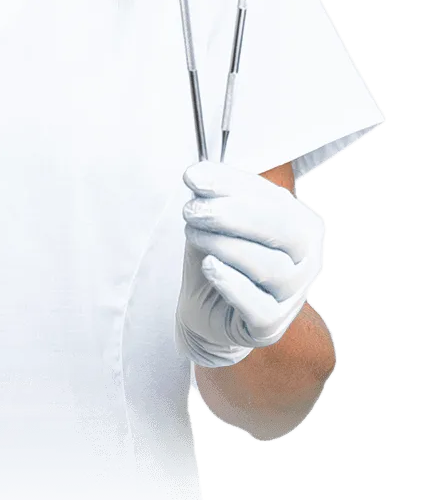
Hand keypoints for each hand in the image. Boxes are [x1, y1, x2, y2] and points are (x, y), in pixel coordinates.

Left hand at [174, 160, 324, 367]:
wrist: (206, 307)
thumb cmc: (220, 256)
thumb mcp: (217, 220)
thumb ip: (214, 195)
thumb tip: (198, 174)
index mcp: (301, 225)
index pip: (274, 198)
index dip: (232, 185)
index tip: (192, 177)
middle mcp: (307, 259)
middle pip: (284, 230)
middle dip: (234, 214)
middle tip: (192, 209)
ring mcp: (293, 295)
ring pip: (271, 267)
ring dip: (225, 245)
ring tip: (192, 234)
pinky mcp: (271, 325)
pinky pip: (259, 306)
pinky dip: (232, 283)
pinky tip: (209, 266)